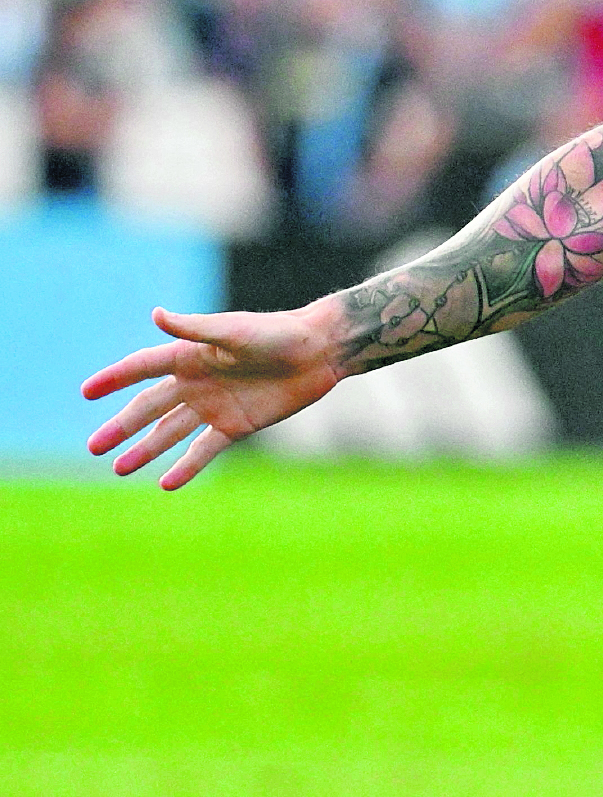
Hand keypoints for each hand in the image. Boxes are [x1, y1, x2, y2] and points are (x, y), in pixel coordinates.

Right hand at [83, 304, 344, 488]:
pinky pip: (204, 450)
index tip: (86, 392)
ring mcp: (214, 405)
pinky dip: (186, 467)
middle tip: (93, 447)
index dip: (115, 378)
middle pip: (149, 408)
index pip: (142, 368)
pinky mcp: (236, 425)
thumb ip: (195, 328)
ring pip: (170, 433)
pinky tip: (166, 484)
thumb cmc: (277, 333)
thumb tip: (155, 314)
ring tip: (119, 469)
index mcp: (191, 355)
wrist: (320, 352)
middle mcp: (197, 381)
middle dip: (121, 427)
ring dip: (146, 451)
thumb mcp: (234, 331)